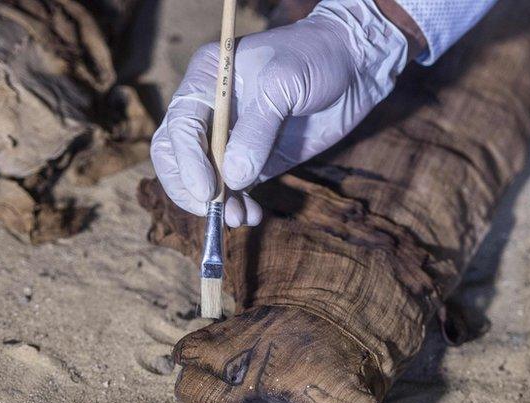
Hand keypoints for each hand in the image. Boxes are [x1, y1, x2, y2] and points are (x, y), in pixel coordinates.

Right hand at [150, 0, 409, 226]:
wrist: (353, 65)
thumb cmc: (316, 58)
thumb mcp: (284, 82)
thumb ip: (257, 130)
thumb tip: (233, 178)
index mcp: (207, 80)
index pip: (180, 124)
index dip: (187, 160)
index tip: (208, 190)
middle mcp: (211, 111)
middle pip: (176, 155)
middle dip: (189, 187)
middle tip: (215, 209)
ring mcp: (230, 139)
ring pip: (202, 179)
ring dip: (215, 204)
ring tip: (240, 217)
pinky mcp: (253, 160)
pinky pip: (233, 189)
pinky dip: (237, 205)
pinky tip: (252, 215)